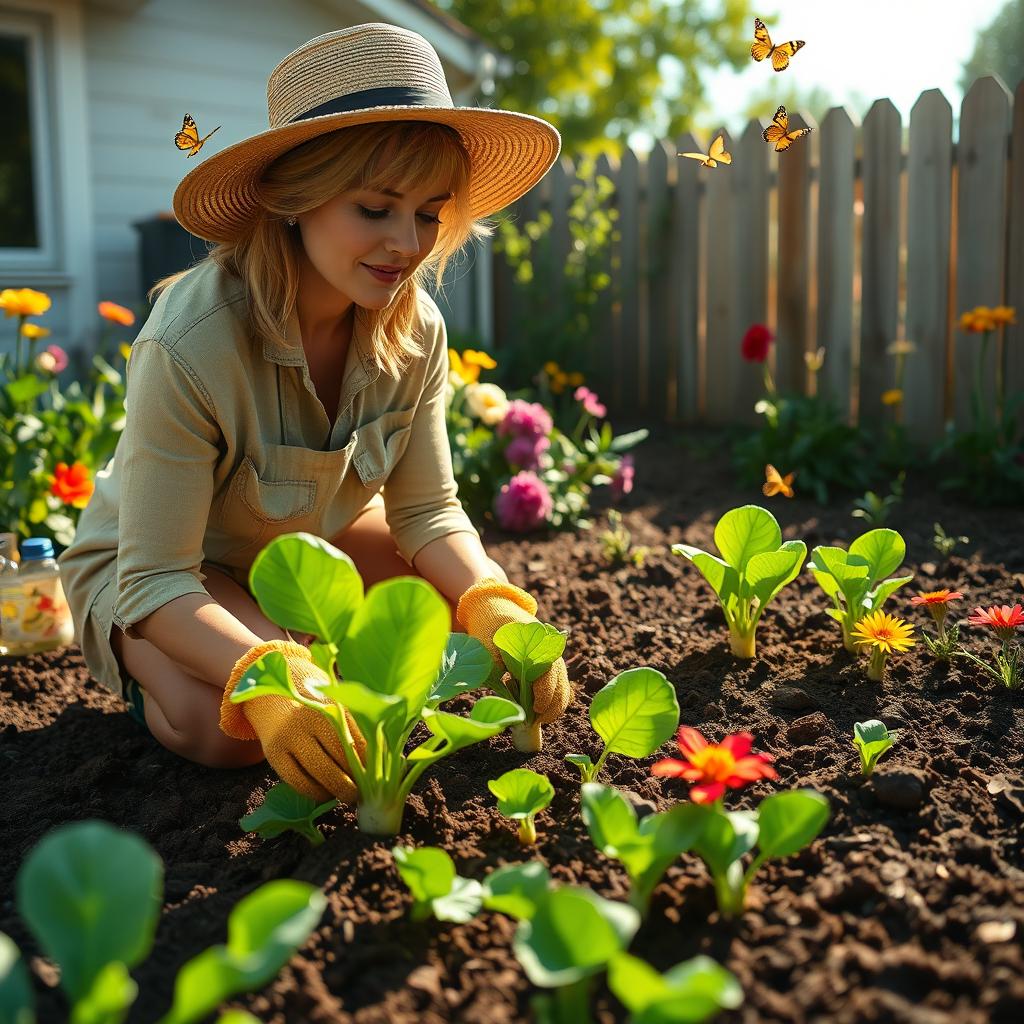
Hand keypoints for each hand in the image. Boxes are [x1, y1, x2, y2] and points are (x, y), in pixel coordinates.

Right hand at [219, 639, 365, 803]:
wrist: (267, 692)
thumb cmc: (312, 700)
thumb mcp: (333, 702)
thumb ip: (355, 724)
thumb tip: (388, 759)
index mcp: (332, 702)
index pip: (360, 740)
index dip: (372, 764)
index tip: (379, 776)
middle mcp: (311, 718)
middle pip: (342, 757)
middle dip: (357, 780)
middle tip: (365, 792)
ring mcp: (290, 736)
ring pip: (322, 773)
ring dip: (339, 790)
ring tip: (348, 795)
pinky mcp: (274, 753)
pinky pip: (299, 782)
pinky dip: (316, 793)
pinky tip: (325, 794)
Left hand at [456, 577, 570, 724]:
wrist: (495, 608)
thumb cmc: (487, 627)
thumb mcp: (485, 644)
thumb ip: (495, 666)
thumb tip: (505, 694)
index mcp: (534, 639)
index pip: (547, 670)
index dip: (544, 692)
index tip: (536, 708)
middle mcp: (547, 646)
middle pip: (559, 678)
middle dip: (552, 703)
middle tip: (539, 721)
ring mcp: (550, 653)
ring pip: (562, 681)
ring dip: (556, 703)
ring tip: (542, 720)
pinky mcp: (548, 661)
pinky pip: (559, 681)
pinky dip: (556, 698)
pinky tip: (544, 712)